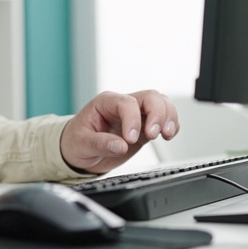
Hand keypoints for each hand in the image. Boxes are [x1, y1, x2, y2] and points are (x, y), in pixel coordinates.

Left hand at [60, 90, 179, 173]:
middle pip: (150, 97)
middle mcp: (123, 105)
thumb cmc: (76, 142)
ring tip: (165, 135)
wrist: (78, 151)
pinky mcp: (144, 127)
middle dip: (157, 114)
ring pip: (161, 104)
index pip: (126, 103)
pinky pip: (164, 119)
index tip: (130, 139)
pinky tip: (168, 136)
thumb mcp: (81, 143)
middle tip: (153, 135)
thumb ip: (100, 143)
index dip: (132, 120)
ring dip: (168, 117)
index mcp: (105, 102)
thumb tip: (120, 146)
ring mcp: (136, 115)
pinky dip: (171, 125)